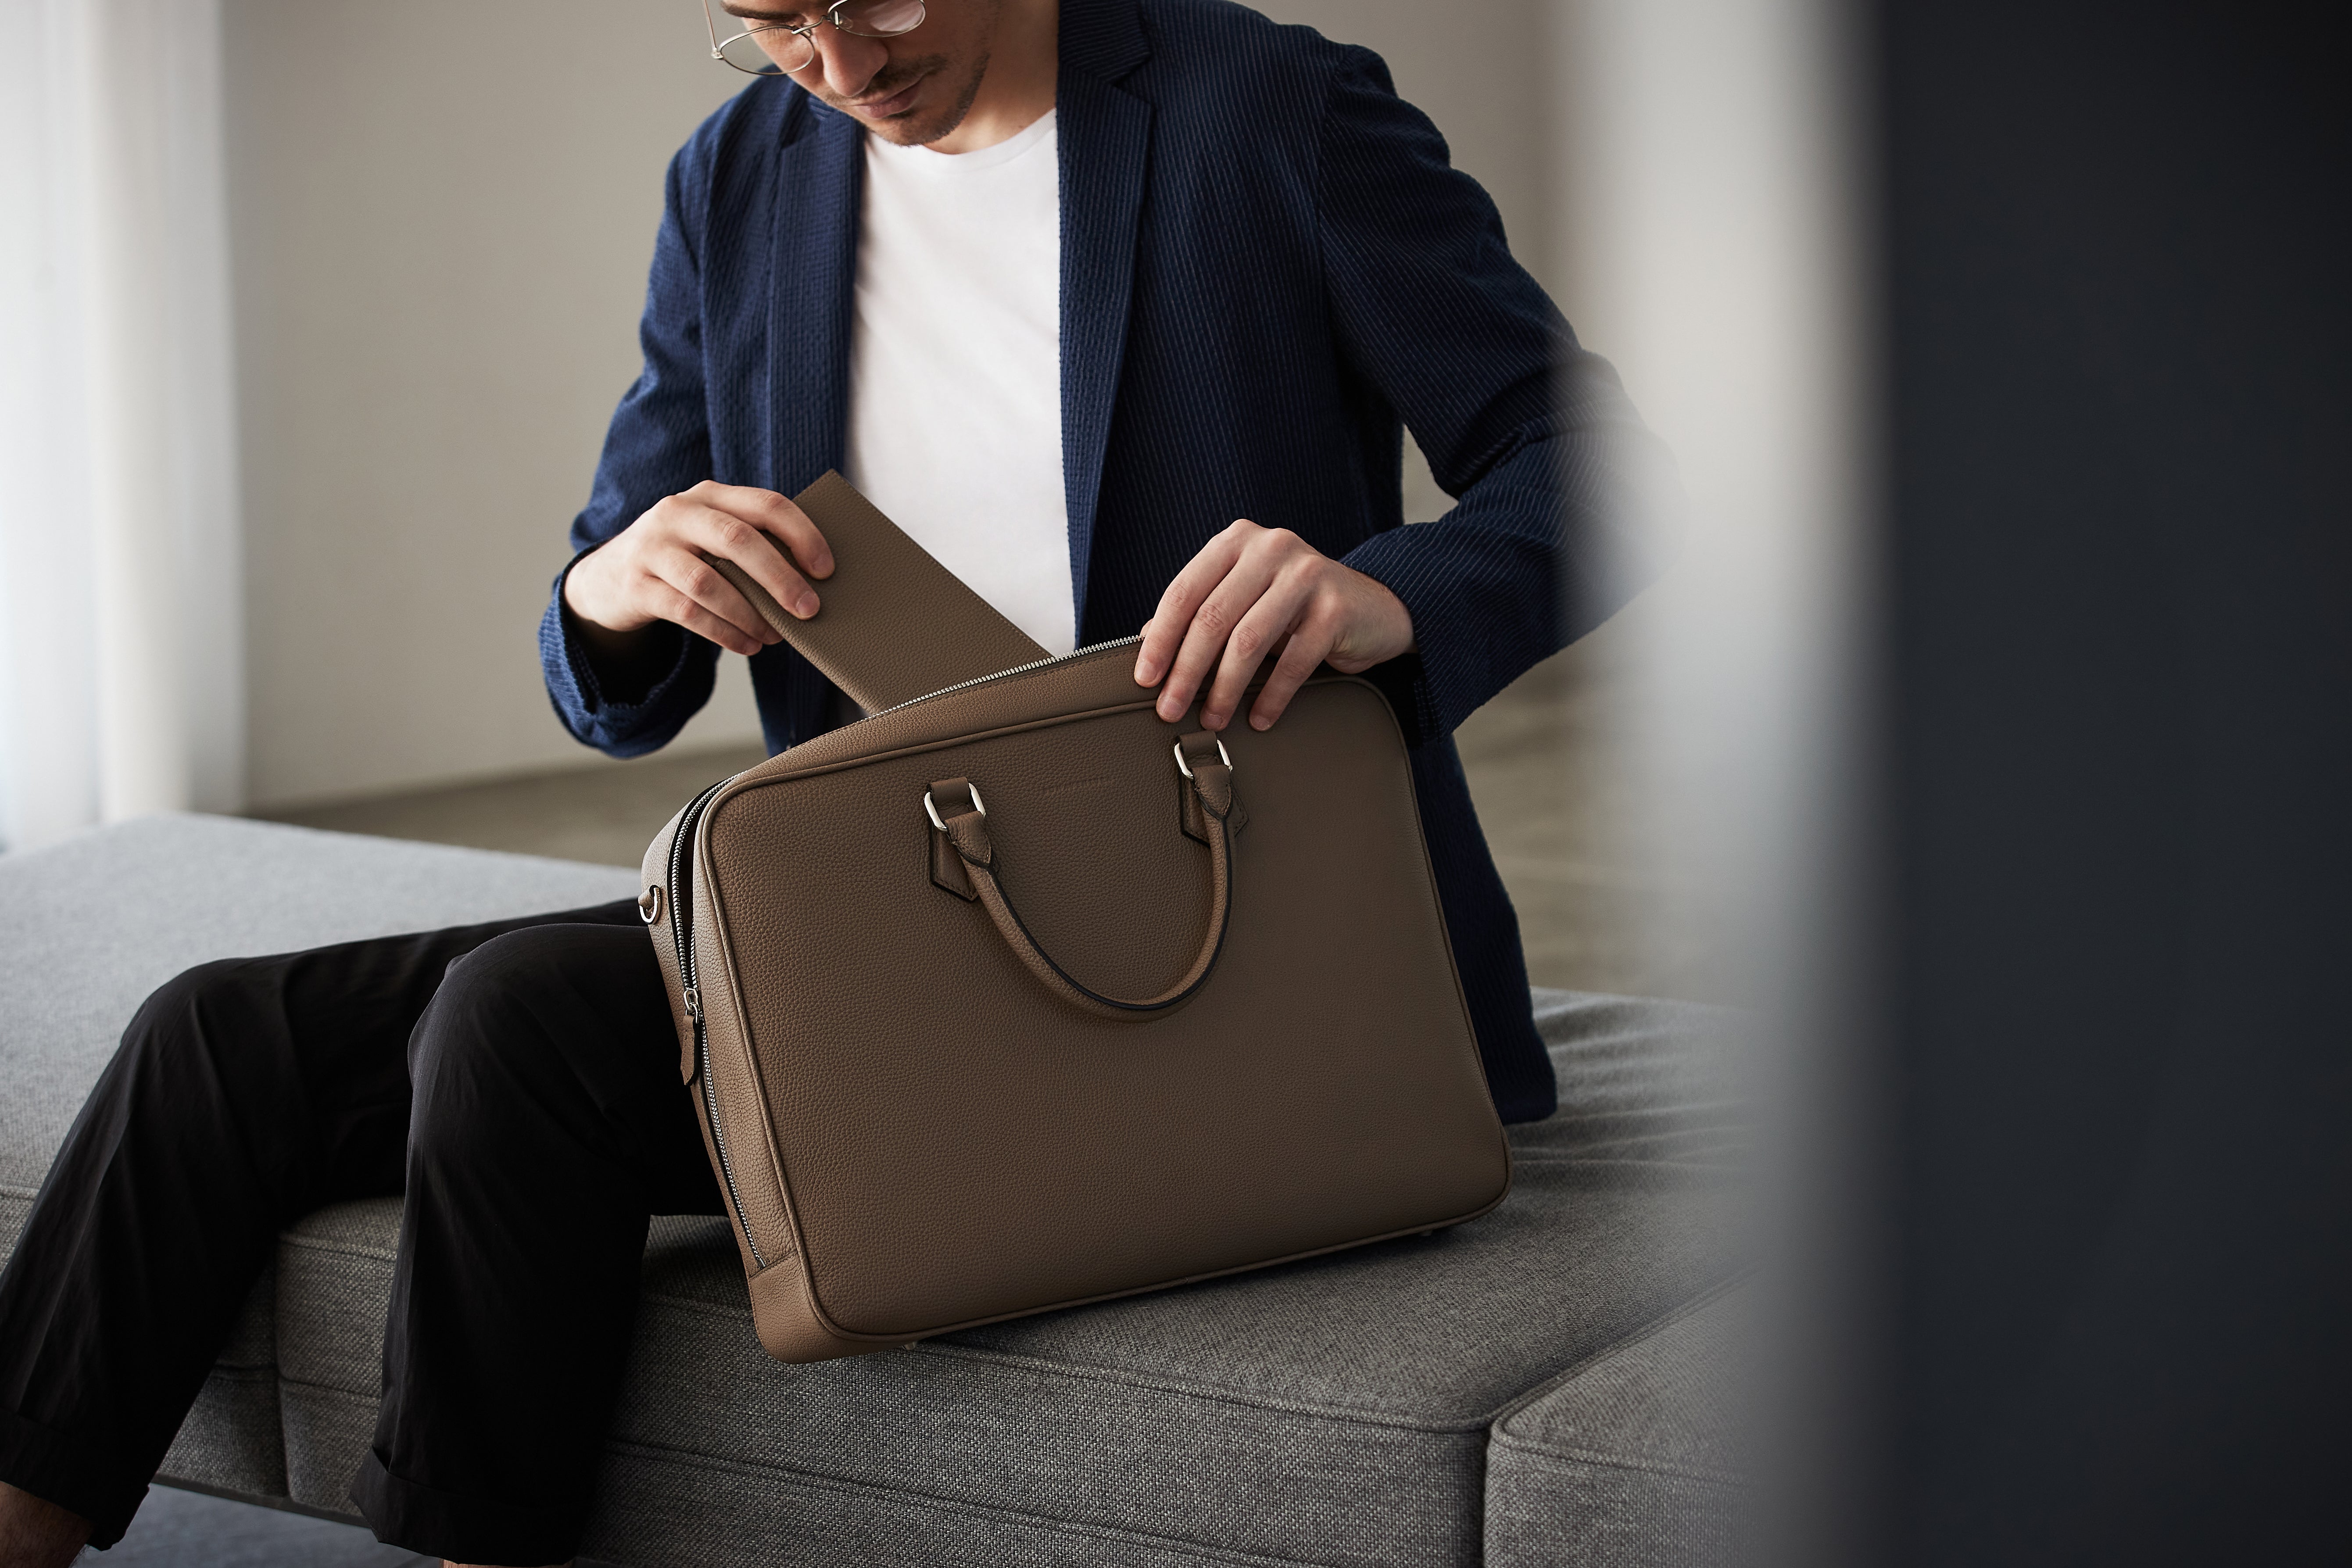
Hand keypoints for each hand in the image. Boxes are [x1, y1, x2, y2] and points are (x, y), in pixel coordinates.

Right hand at [562, 482, 833, 658]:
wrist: (608, 578)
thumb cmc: (683, 558)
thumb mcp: (711, 538)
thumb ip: (751, 545)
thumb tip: (814, 583)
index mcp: (709, 496)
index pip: (766, 504)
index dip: (802, 535)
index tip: (826, 569)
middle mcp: (678, 513)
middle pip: (739, 540)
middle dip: (780, 577)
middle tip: (809, 610)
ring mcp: (652, 548)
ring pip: (710, 582)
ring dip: (750, 614)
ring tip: (774, 636)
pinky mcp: (637, 585)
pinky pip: (688, 612)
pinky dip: (724, 633)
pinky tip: (747, 645)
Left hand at [1133, 520, 1414, 731]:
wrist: (1373, 607)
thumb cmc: (1295, 607)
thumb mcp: (1244, 599)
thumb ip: (1202, 611)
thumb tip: (1145, 641)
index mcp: (1236, 541)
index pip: (1183, 591)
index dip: (1160, 639)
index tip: (1144, 679)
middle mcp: (1270, 548)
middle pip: (1212, 618)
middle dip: (1186, 671)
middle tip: (1170, 710)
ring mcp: (1306, 574)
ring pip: (1249, 641)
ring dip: (1224, 689)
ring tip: (1212, 720)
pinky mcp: (1335, 607)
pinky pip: (1293, 661)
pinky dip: (1271, 696)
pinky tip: (1258, 719)